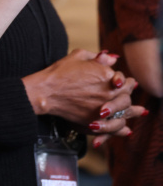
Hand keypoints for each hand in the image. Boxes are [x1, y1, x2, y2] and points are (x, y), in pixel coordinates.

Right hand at [23, 49, 142, 133]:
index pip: (122, 78)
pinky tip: (126, 129)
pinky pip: (114, 127)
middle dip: (128, 93)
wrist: (46, 91)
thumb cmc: (60, 72)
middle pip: (126, 95)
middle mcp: (108, 92)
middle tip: (129, 93)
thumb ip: (98, 57)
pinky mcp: (95, 122)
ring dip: (131, 111)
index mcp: (105, 75)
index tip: (120, 81)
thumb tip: (113, 59)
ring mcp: (102, 108)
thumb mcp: (78, 56)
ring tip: (139, 112)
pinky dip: (121, 128)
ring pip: (123, 112)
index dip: (122, 80)